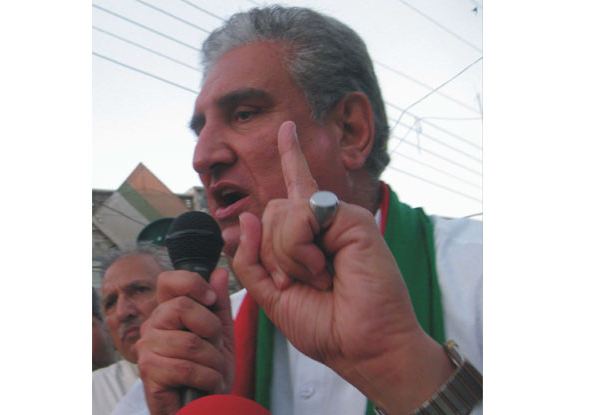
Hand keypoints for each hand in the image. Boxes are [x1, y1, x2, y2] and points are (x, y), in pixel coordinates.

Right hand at [136, 268, 234, 414]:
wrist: (205, 407)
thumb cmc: (209, 372)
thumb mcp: (221, 334)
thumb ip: (219, 304)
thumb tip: (219, 271)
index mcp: (168, 313)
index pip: (168, 280)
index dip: (192, 283)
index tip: (211, 299)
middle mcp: (152, 327)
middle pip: (181, 307)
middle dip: (211, 328)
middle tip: (215, 347)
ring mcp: (147, 350)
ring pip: (189, 342)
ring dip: (213, 361)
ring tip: (214, 371)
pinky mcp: (149, 373)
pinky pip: (185, 367)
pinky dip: (208, 378)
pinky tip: (210, 384)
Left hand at [232, 121, 453, 413]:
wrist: (362, 346)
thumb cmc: (325, 325)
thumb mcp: (273, 295)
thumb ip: (252, 258)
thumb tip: (246, 216)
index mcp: (309, 237)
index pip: (293, 191)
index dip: (290, 156)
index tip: (288, 128)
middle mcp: (324, 222)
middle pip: (271, 211)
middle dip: (271, 254)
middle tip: (299, 283)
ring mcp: (339, 218)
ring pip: (282, 213)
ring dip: (286, 256)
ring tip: (318, 277)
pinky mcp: (352, 218)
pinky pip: (302, 216)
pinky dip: (299, 248)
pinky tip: (323, 268)